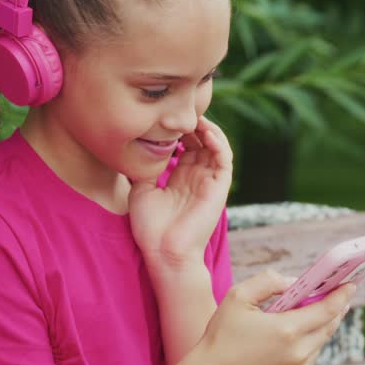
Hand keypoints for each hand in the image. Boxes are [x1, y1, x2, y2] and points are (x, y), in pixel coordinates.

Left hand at [129, 116, 232, 274]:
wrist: (164, 252)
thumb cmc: (150, 228)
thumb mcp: (142, 189)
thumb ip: (145, 168)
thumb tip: (140, 147)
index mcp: (180, 178)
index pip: (185, 145)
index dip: (179, 130)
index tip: (166, 117)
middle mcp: (197, 177)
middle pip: (201, 142)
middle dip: (192, 125)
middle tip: (180, 113)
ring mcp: (209, 182)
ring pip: (216, 146)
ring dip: (208, 129)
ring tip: (195, 117)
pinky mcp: (219, 187)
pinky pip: (225, 159)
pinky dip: (218, 142)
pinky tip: (206, 132)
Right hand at [193, 270, 356, 364]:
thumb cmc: (222, 334)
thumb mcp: (239, 296)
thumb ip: (269, 281)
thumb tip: (294, 284)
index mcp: (288, 330)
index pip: (328, 309)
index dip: (342, 294)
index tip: (351, 284)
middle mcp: (298, 353)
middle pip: (329, 325)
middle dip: (335, 308)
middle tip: (336, 293)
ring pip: (320, 341)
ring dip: (321, 325)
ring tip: (315, 310)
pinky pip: (310, 357)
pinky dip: (309, 343)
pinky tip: (298, 334)